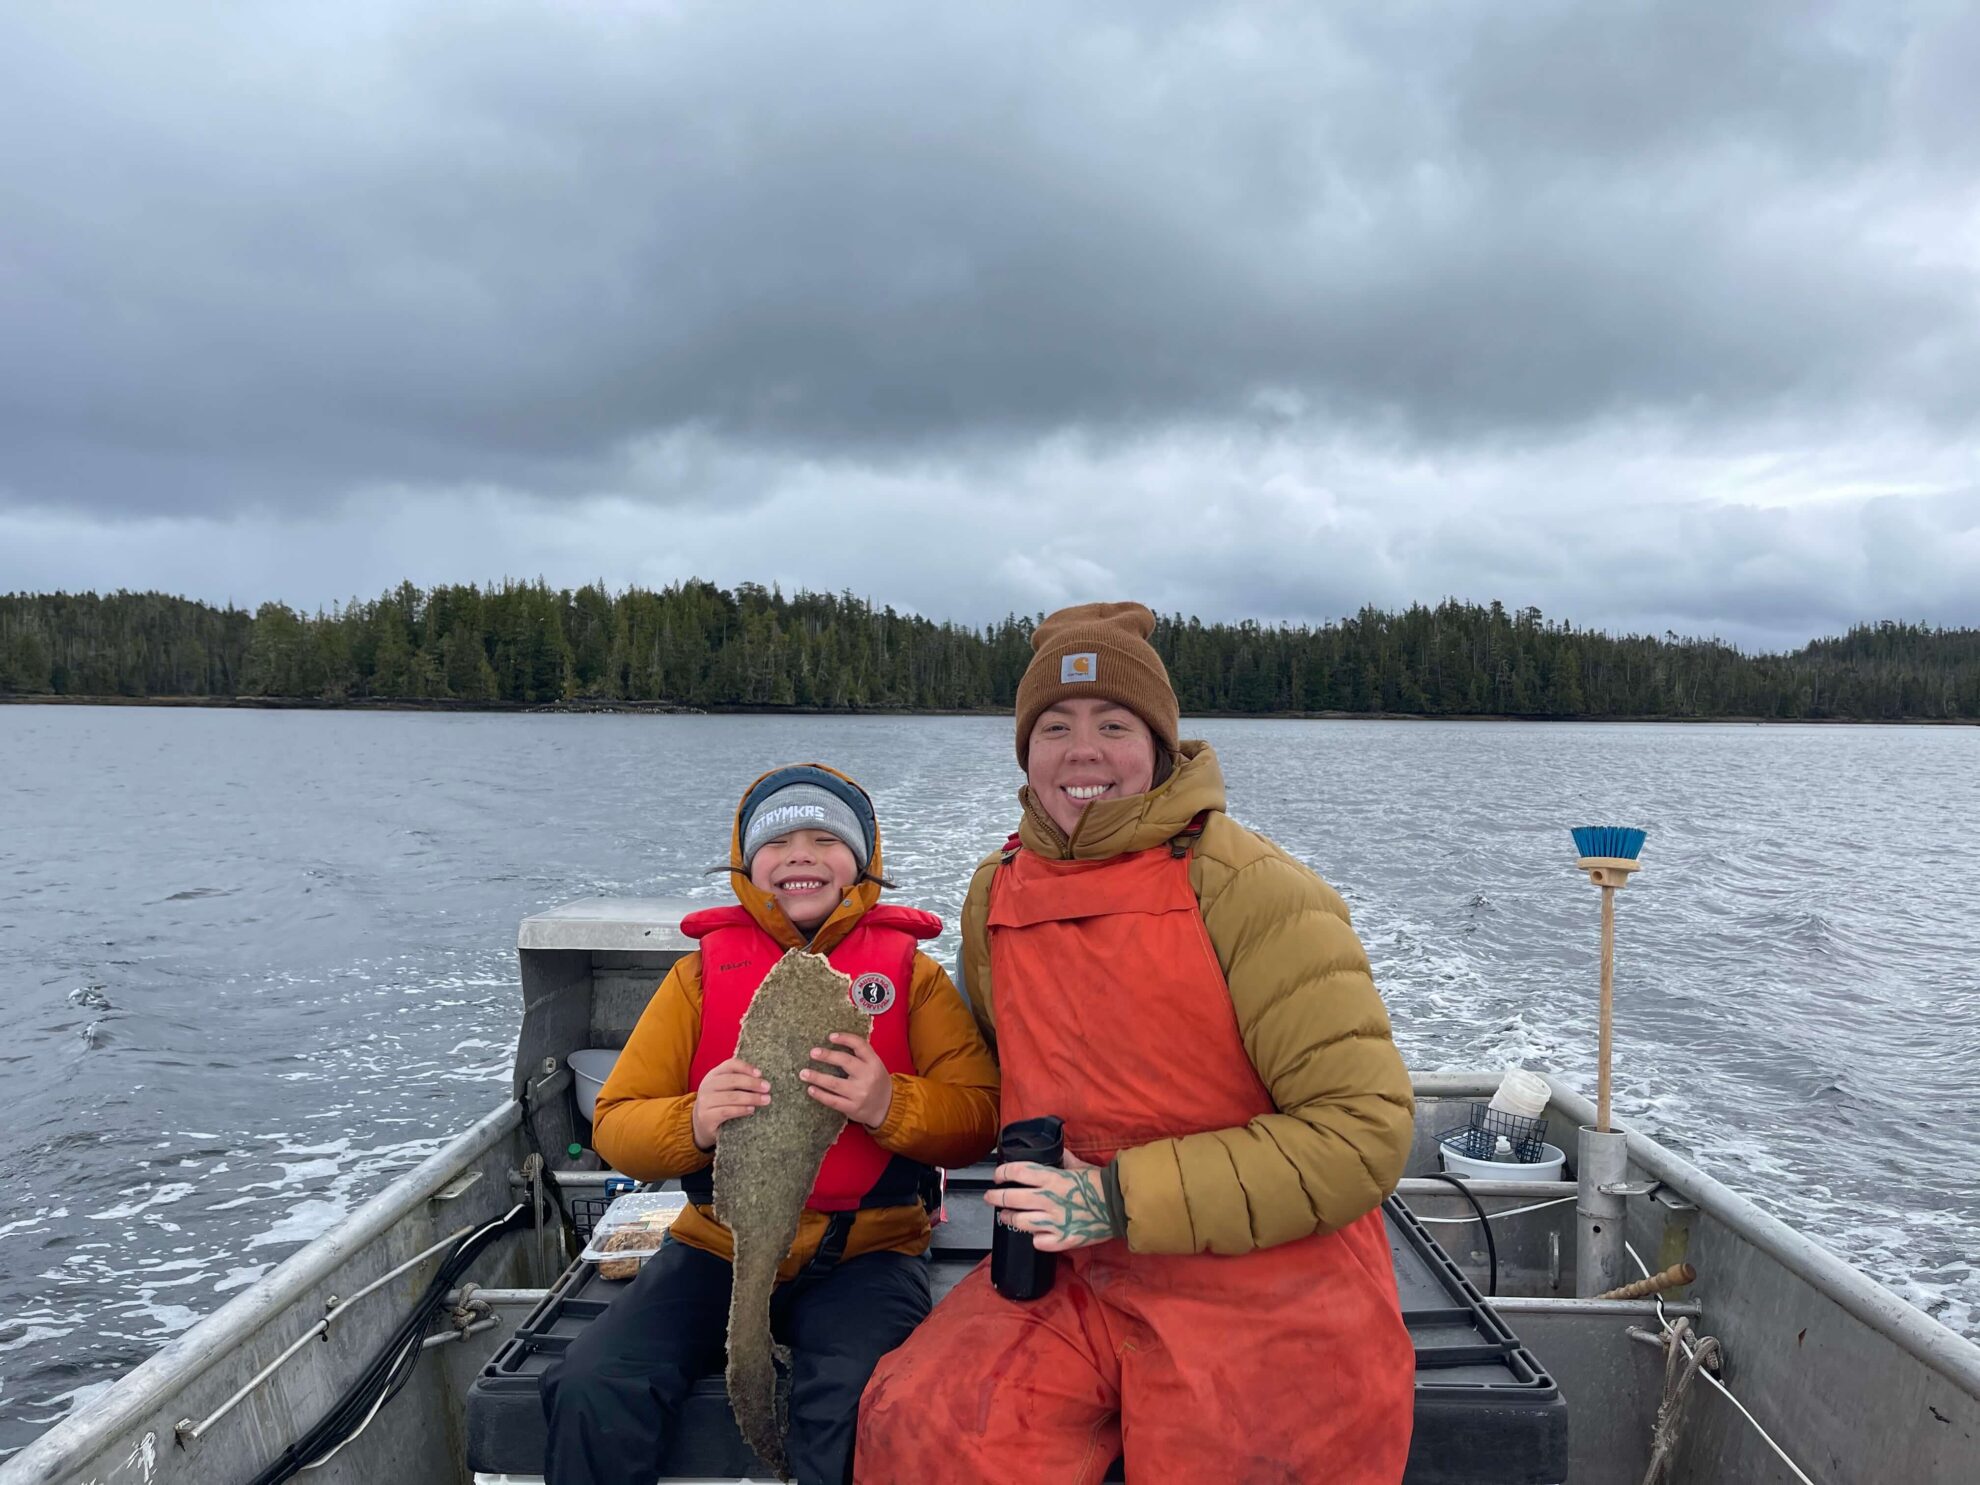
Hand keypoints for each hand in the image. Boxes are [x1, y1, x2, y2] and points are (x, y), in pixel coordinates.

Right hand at [691, 1057, 769, 1150]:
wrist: (700, 1125)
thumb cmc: (719, 1104)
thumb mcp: (725, 1089)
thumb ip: (739, 1082)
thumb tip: (762, 1081)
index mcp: (714, 1075)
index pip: (730, 1065)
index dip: (746, 1067)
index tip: (760, 1073)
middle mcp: (707, 1085)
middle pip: (732, 1080)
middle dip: (752, 1083)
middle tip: (767, 1088)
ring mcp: (705, 1101)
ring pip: (731, 1096)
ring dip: (751, 1098)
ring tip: (765, 1100)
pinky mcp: (706, 1116)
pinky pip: (726, 1111)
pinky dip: (741, 1110)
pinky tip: (751, 1109)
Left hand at [799, 1031, 892, 1127]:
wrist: (888, 1108)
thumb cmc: (877, 1083)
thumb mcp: (876, 1066)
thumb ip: (861, 1055)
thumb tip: (836, 1041)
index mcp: (874, 1063)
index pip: (860, 1045)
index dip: (845, 1038)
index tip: (830, 1036)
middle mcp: (868, 1076)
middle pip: (845, 1062)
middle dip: (827, 1056)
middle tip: (813, 1052)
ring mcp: (860, 1093)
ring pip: (834, 1083)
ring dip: (817, 1077)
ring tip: (803, 1073)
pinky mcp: (852, 1108)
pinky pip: (833, 1101)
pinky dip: (820, 1094)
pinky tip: (811, 1089)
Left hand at [983, 1151, 1115, 1251]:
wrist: (1120, 1206)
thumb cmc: (1099, 1183)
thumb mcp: (1079, 1165)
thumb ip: (1063, 1158)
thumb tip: (1054, 1150)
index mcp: (1051, 1178)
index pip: (1016, 1172)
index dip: (1002, 1173)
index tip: (997, 1176)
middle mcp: (1048, 1200)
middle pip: (1011, 1198)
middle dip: (995, 1197)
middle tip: (990, 1197)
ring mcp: (1053, 1222)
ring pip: (1019, 1222)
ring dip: (1009, 1218)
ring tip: (1005, 1216)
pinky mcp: (1062, 1240)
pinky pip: (1038, 1242)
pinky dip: (1035, 1238)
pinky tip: (1035, 1234)